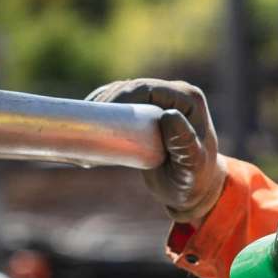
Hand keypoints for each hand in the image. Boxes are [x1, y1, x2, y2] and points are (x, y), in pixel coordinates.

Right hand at [85, 78, 227, 222]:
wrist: (193, 189)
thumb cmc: (194, 180)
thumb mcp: (191, 165)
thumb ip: (185, 143)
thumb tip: (168, 115)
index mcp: (188, 99)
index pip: (148, 89)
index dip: (121, 96)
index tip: (100, 115)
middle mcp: (175, 94)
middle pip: (132, 88)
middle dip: (106, 101)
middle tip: (86, 125)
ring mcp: (160, 101)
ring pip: (122, 93)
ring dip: (100, 105)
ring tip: (83, 127)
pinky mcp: (147, 111)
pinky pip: (120, 104)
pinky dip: (102, 111)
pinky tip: (88, 125)